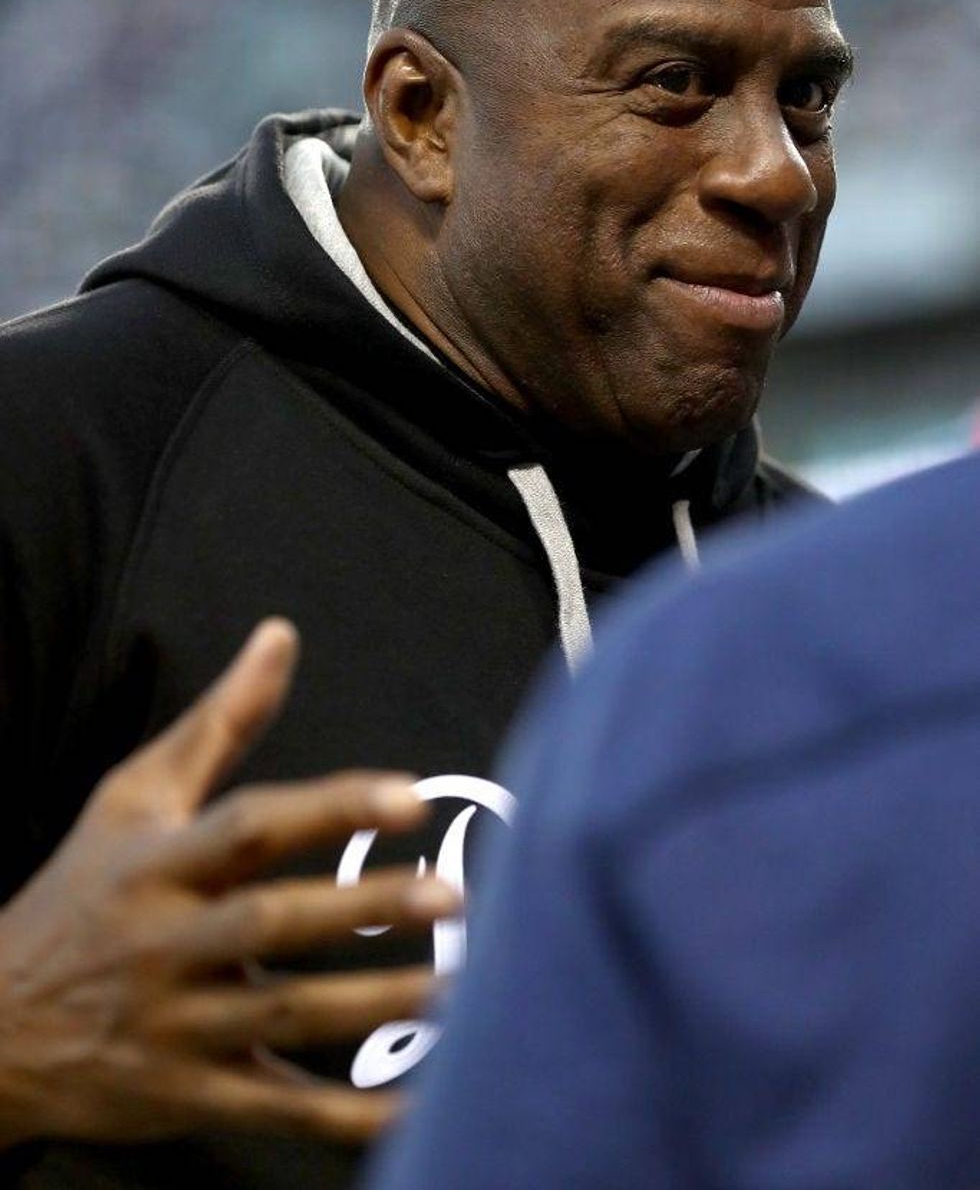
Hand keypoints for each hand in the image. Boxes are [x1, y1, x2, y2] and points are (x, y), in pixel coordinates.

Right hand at [0, 620, 456, 1148]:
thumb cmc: (85, 891)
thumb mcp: (134, 797)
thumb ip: (219, 719)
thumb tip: (281, 633)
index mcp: (159, 864)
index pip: (252, 825)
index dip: (332, 806)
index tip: (414, 796)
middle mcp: (166, 943)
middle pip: (272, 923)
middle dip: (364, 910)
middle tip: (454, 896)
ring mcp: (175, 1026)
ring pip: (285, 1016)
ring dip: (375, 1007)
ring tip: (460, 990)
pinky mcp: (185, 1097)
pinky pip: (274, 1110)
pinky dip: (344, 1121)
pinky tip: (416, 1110)